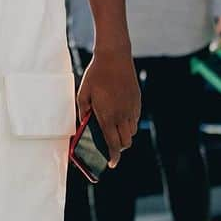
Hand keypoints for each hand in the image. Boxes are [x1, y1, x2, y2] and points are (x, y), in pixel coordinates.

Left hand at [76, 46, 139, 167]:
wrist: (115, 56)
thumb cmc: (96, 75)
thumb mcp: (83, 93)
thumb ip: (83, 112)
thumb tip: (84, 125)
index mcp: (107, 115)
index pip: (113, 144)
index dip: (113, 157)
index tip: (111, 164)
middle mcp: (122, 115)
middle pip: (125, 142)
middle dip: (118, 147)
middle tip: (110, 145)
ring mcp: (131, 108)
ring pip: (131, 132)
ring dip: (124, 135)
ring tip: (114, 129)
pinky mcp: (137, 101)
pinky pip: (135, 119)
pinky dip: (129, 123)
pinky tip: (120, 116)